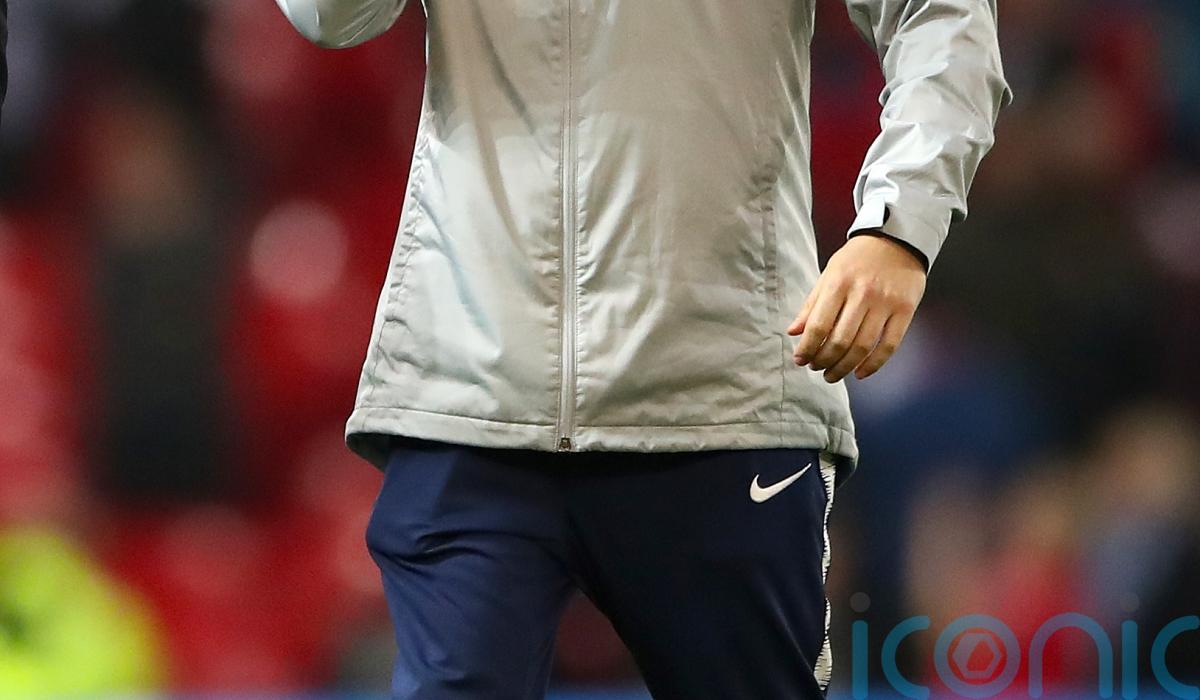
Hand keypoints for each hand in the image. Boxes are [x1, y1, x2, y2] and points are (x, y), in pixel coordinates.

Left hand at [787, 234, 925, 382]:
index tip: (800, 359)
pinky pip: (889, 346)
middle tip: (816, 368)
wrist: (897, 239)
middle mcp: (862, 293)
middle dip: (824, 361)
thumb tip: (793, 332)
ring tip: (833, 375)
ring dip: (845, 367)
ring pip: (863, 347)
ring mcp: (886, 303)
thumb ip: (811, 304)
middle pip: (840, 340)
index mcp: (839, 283)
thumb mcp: (829, 274)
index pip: (819, 325)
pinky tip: (860, 373)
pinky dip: (874, 365)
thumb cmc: (857, 259)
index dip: (807, 348)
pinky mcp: (905, 310)